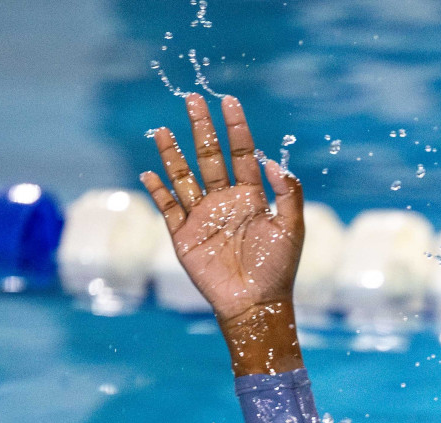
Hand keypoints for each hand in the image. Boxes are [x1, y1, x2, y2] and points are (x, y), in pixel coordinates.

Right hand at [141, 94, 303, 374]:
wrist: (255, 304)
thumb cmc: (278, 269)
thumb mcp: (292, 228)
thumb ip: (288, 193)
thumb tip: (271, 162)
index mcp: (252, 197)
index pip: (242, 153)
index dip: (236, 128)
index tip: (229, 101)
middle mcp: (225, 201)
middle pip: (209, 156)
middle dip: (202, 129)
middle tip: (193, 100)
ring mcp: (202, 217)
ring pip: (183, 177)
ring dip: (173, 154)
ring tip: (163, 130)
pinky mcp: (184, 236)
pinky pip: (167, 208)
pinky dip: (157, 191)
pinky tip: (148, 172)